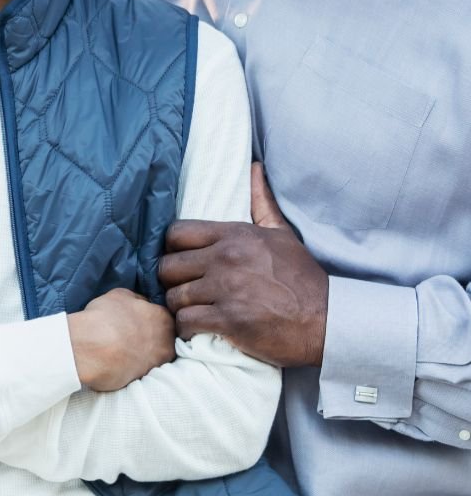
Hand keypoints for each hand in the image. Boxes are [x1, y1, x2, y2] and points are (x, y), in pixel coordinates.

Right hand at [66, 288, 175, 391]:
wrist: (92, 349)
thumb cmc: (104, 317)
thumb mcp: (120, 295)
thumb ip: (137, 299)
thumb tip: (143, 303)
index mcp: (164, 317)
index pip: (163, 316)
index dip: (148, 317)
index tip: (136, 319)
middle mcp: (168, 341)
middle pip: (164, 337)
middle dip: (151, 335)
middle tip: (131, 334)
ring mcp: (158, 363)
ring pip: (155, 354)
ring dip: (144, 351)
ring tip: (124, 348)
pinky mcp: (146, 380)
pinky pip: (143, 368)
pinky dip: (135, 365)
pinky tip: (121, 360)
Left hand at [158, 163, 328, 366]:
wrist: (328, 320)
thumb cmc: (302, 277)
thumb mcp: (281, 233)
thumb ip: (261, 201)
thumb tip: (254, 167)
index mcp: (234, 235)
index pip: (176, 232)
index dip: (172, 248)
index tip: (181, 260)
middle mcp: (225, 258)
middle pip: (168, 266)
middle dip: (171, 279)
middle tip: (182, 288)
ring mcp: (226, 289)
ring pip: (174, 296)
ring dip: (179, 306)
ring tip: (190, 309)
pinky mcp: (229, 320)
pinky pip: (185, 321)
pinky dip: (186, 328)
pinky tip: (196, 328)